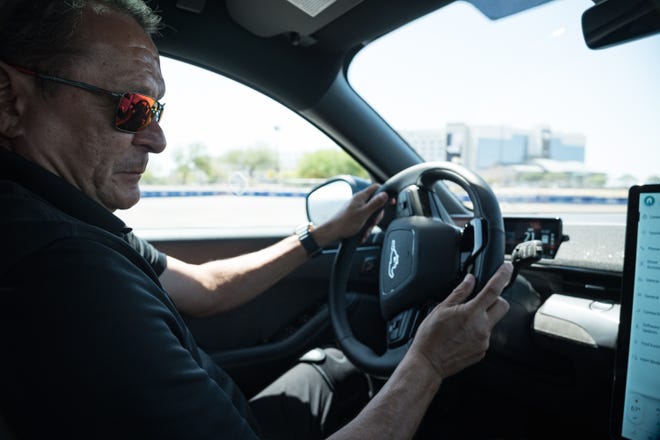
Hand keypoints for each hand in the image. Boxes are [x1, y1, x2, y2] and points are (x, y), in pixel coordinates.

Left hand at [313, 184, 392, 245]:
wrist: (332, 233)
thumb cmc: (345, 223)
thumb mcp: (364, 213)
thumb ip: (375, 203)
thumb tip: (385, 194)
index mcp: (361, 197)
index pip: (377, 188)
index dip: (385, 193)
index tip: (390, 202)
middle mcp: (359, 201)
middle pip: (376, 204)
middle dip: (376, 216)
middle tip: (372, 222)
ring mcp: (356, 209)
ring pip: (370, 215)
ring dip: (370, 224)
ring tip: (365, 230)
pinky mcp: (355, 217)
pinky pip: (364, 221)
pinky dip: (364, 228)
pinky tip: (361, 234)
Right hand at [409, 262, 512, 379]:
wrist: (428, 363)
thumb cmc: (430, 338)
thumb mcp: (441, 309)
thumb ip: (459, 293)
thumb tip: (469, 280)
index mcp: (471, 313)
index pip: (493, 289)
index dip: (503, 276)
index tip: (507, 268)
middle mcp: (482, 327)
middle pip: (502, 306)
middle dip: (496, 299)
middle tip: (482, 299)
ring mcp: (484, 340)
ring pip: (493, 321)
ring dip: (484, 316)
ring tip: (463, 322)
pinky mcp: (482, 351)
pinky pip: (486, 335)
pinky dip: (478, 331)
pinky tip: (462, 334)